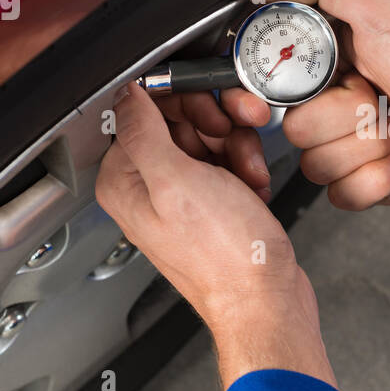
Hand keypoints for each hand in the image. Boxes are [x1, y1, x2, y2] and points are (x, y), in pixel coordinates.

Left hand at [96, 83, 334, 388]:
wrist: (264, 299)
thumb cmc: (223, 255)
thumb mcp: (176, 182)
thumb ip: (143, 130)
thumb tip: (126, 92)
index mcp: (125, 180)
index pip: (144, 110)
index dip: (183, 102)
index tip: (212, 110)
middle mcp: (148, 187)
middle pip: (180, 120)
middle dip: (218, 125)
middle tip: (237, 137)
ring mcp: (181, 196)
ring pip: (209, 138)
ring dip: (239, 147)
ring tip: (249, 172)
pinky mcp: (212, 203)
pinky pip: (228, 162)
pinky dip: (247, 167)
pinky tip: (253, 187)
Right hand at [268, 0, 389, 201]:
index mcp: (326, 61)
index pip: (268, 83)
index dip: (284, 88)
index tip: (319, 79)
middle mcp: (334, 104)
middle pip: (293, 129)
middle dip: (344, 114)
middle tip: (379, 95)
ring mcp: (351, 146)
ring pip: (316, 166)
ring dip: (366, 145)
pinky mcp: (370, 184)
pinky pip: (343, 196)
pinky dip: (380, 176)